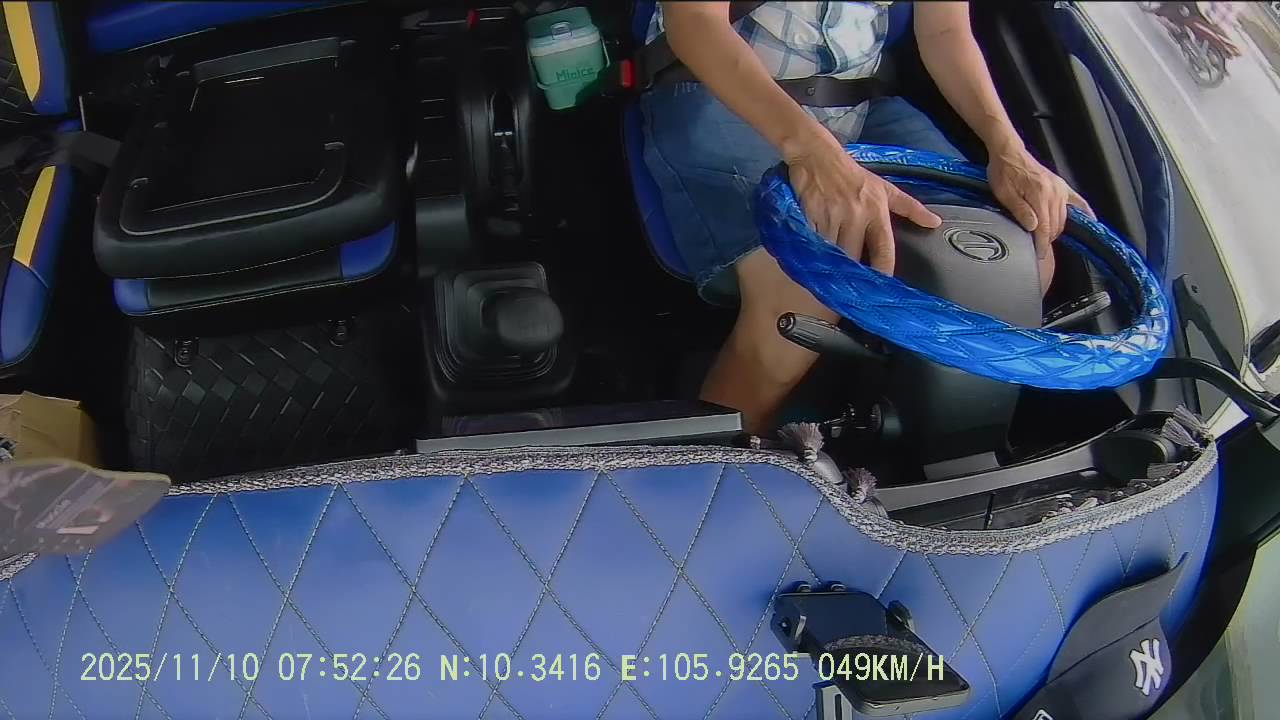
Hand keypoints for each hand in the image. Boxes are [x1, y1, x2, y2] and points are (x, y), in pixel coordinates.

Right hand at [785, 129, 940, 275]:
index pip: (883, 249)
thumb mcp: (885, 188)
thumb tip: (935, 222)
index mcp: (876, 212)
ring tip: (830, 275)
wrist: (819, 157)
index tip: (881, 287)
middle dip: (851, 270)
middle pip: (854, 256)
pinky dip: (814, 252)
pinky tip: (813, 260)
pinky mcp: (811, 217)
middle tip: (850, 284)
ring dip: (831, 264)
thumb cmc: (854, 176)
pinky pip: (813, 243)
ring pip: (832, 252)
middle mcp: (856, 216)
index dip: (883, 271)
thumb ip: (910, 208)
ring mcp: (832, 217)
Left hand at [987, 138, 1093, 259]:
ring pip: (1063, 218)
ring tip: (1045, 238)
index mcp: (1040, 195)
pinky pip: (1078, 202)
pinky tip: (1090, 221)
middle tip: (1036, 247)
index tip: (1038, 255)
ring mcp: (1060, 189)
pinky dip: (1084, 213)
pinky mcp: (1062, 186)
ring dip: (1055, 230)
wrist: (1009, 151)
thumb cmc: (1003, 171)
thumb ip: (1020, 211)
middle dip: (1047, 239)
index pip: (1044, 228)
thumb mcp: (1004, 193)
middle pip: (1055, 225)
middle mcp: (1055, 192)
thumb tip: (1034, 228)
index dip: (1041, 244)